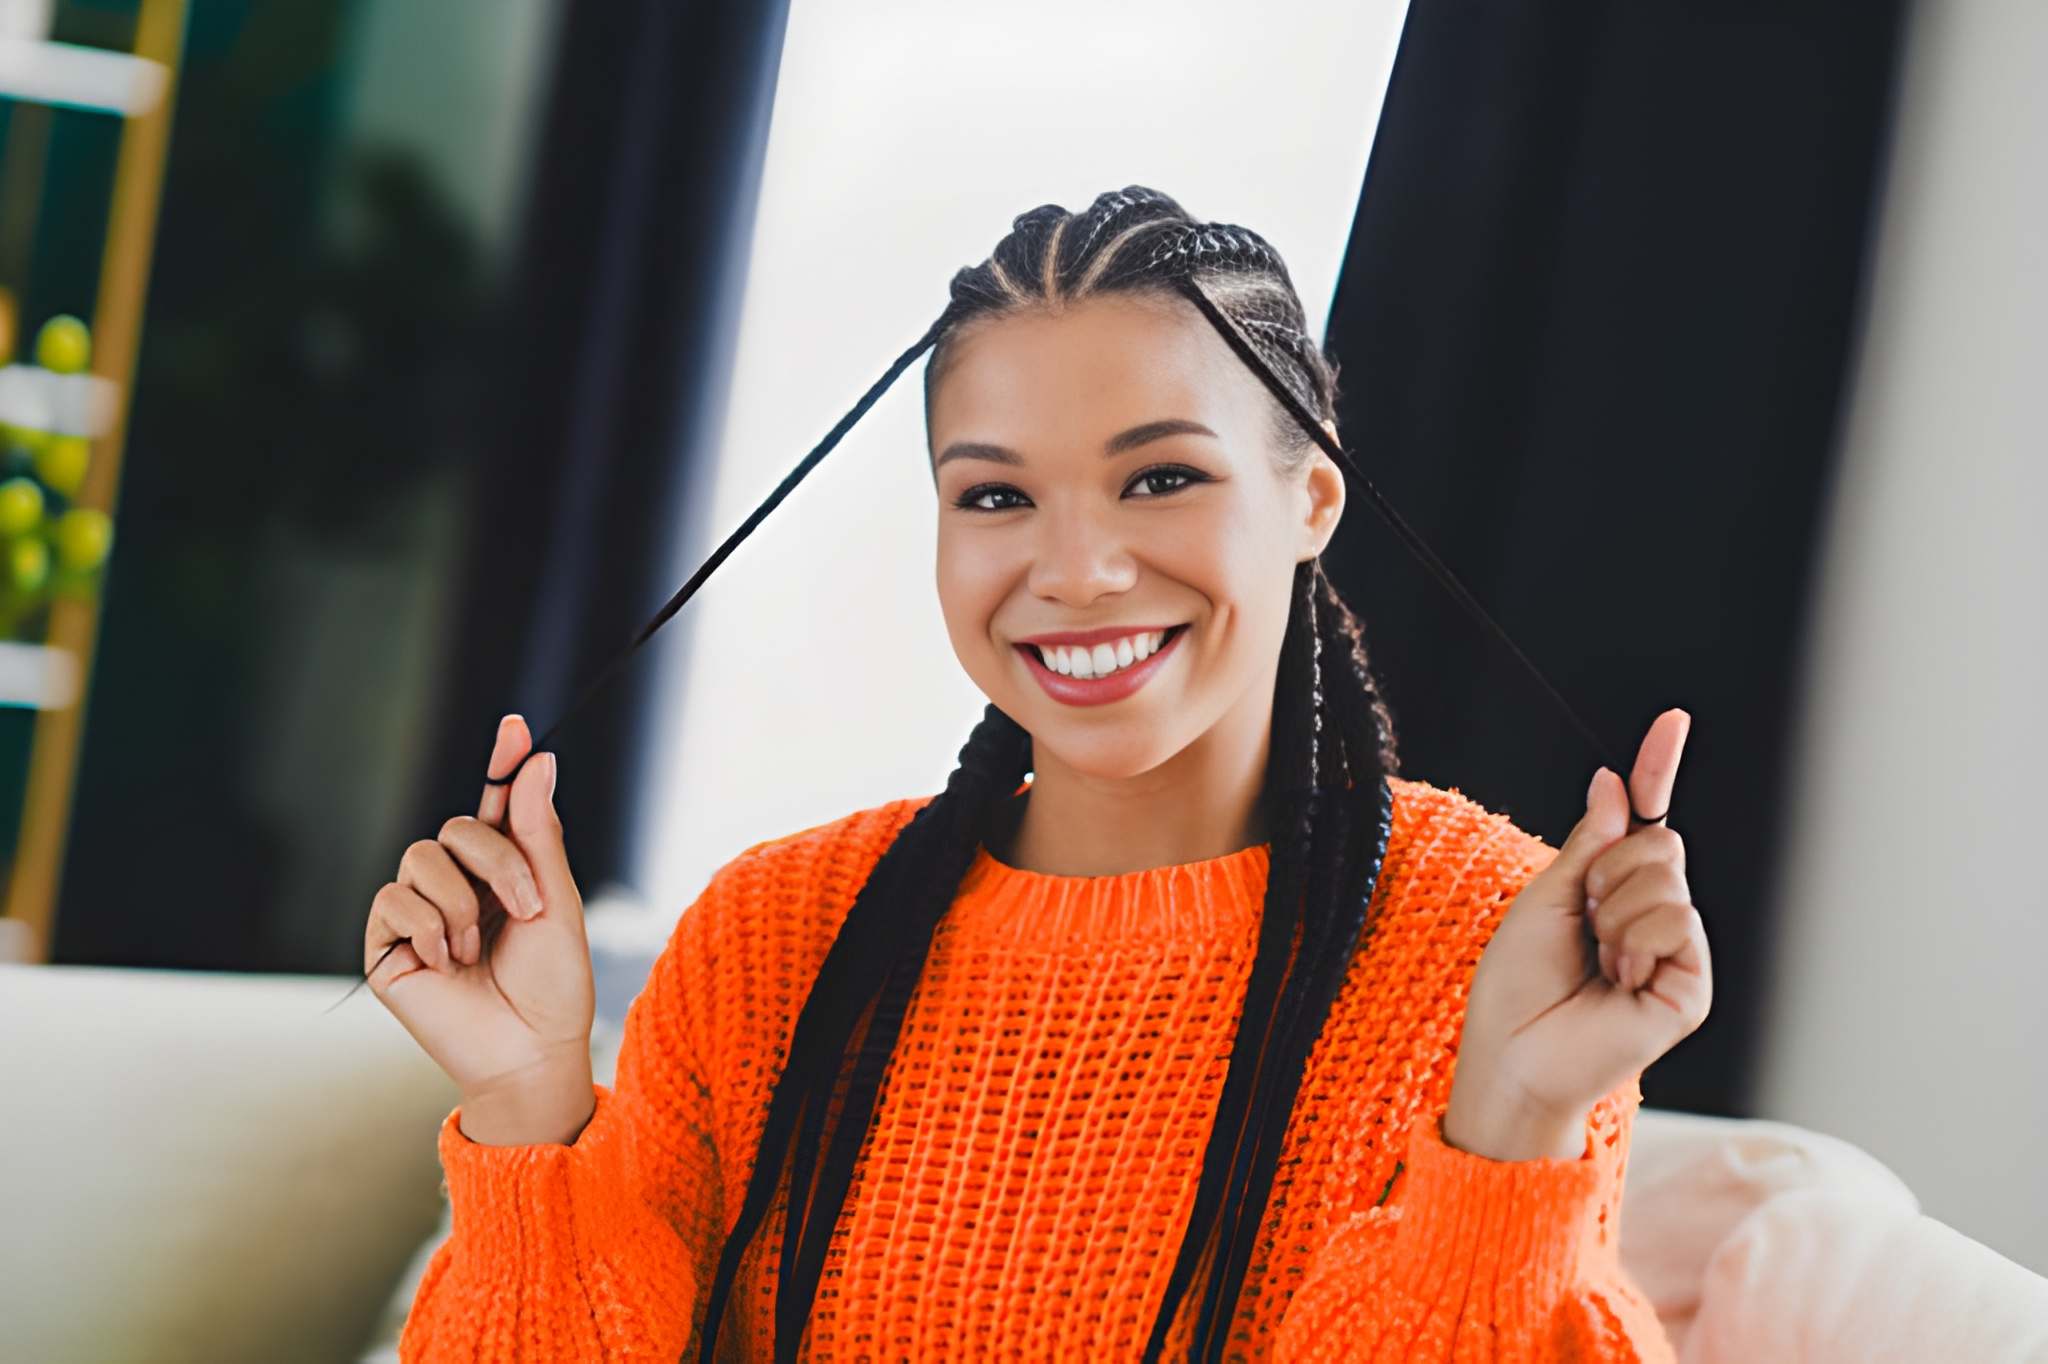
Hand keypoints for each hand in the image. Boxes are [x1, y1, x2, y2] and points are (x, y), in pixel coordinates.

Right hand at [363, 714, 595, 1141]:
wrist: (529, 1049)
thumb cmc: (551, 984)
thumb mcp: (556, 900)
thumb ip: (536, 831)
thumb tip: (537, 760)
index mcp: (502, 872)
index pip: (494, 805)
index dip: (501, 764)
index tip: (516, 727)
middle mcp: (456, 885)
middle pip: (457, 827)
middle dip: (497, 861)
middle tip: (527, 907)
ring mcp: (418, 913)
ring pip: (421, 856)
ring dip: (462, 901)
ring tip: (478, 946)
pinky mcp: (386, 944)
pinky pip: (394, 898)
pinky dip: (428, 926)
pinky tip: (445, 960)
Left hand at [1444, 708, 1712, 1158]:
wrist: (1514, 1054)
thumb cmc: (1518, 985)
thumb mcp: (1545, 897)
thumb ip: (1590, 842)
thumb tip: (1614, 783)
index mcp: (1613, 889)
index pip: (1645, 817)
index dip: (1657, 767)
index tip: (1672, 720)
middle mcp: (1652, 913)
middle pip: (1659, 840)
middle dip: (1607, 870)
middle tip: (1584, 922)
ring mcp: (1677, 949)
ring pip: (1668, 876)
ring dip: (1616, 909)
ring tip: (1599, 960)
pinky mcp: (1693, 984)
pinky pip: (1680, 920)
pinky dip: (1637, 940)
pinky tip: (1620, 979)